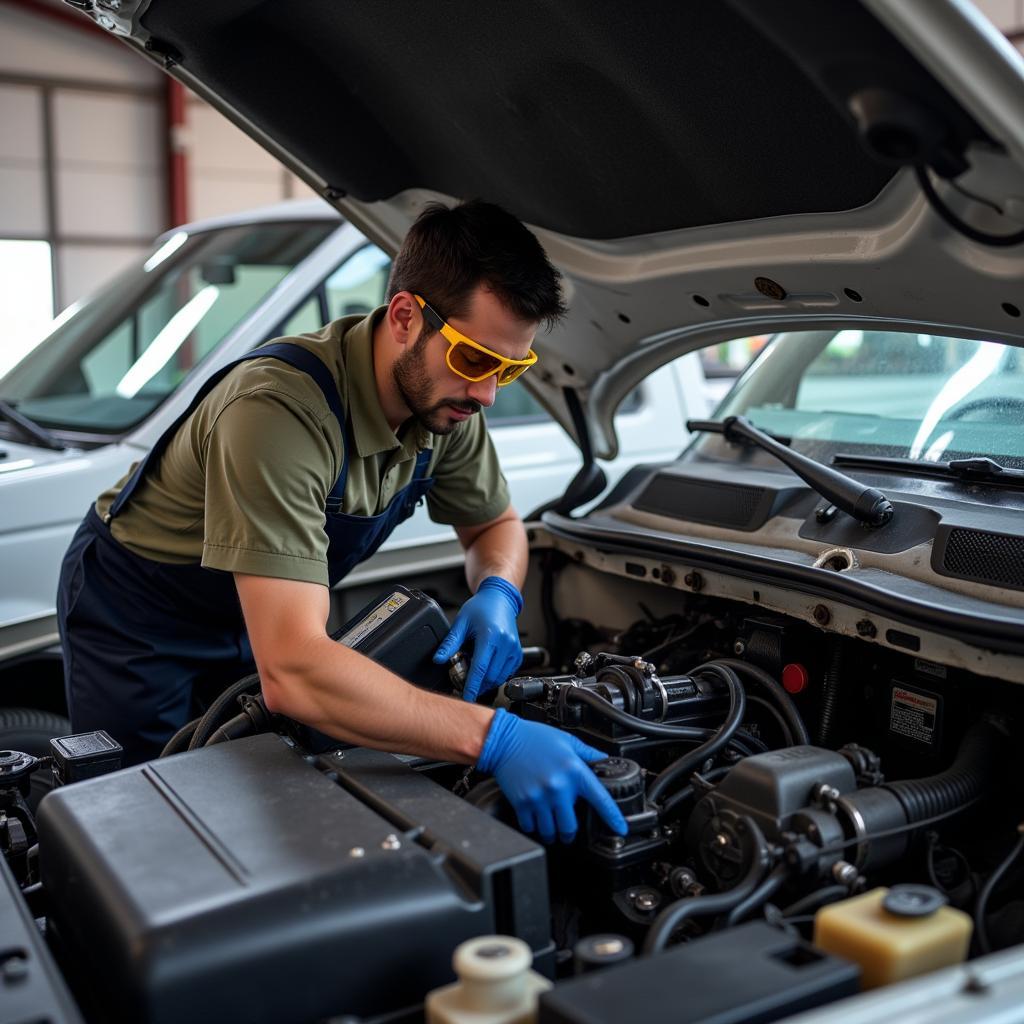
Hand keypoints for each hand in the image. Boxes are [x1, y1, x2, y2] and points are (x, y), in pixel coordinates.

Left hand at [433, 576, 522, 700]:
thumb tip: (438, 659)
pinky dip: (496, 677)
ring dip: (486, 683)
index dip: (472, 685)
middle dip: (477, 685)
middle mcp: (505, 643)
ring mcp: (513, 649)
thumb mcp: (461, 623)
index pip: (480, 668)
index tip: (465, 697)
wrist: (499, 600)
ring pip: (499, 677)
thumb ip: (450, 643)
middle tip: (464, 686)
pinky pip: (507, 673)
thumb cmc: (481, 608)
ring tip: (474, 677)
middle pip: (490, 676)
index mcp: (490, 636)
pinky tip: (486, 672)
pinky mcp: (517, 653)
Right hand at [477, 709, 628, 842]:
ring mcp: (539, 797)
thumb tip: (605, 761)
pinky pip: (531, 827)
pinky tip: (535, 815)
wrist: (503, 739)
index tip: (620, 829)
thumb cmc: (534, 738)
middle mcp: (558, 787)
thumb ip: (588, 754)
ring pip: (551, 831)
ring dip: (552, 831)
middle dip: (570, 830)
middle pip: (570, 827)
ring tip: (550, 821)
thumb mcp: (567, 740)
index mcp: (574, 770)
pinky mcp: (522, 803)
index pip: (600, 800)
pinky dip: (534, 826)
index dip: (613, 818)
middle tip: (567, 825)